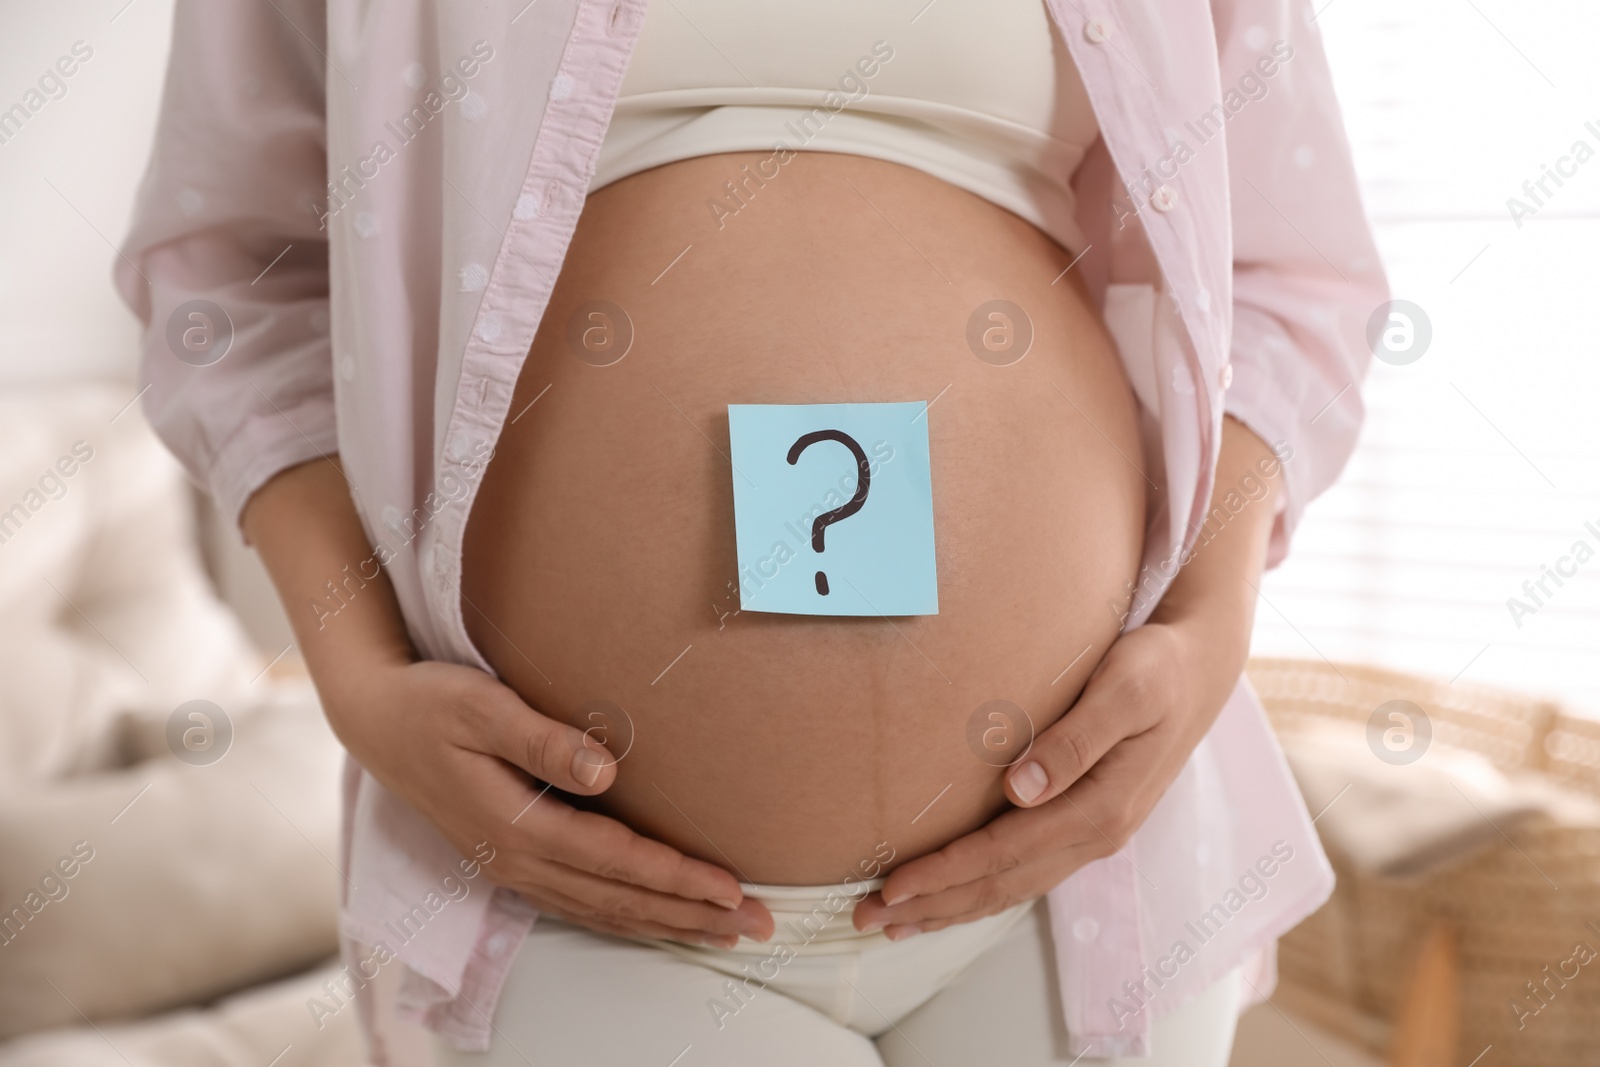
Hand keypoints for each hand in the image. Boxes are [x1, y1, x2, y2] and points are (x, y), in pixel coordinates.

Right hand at [241, 458, 772, 949]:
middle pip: (620, 899)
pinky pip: (583, 906)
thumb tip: (604, 770)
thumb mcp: (480, 706)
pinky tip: (659, 922)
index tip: (732, 887)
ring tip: (729, 932)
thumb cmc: (431, 704)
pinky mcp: (512, 862)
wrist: (375, 720)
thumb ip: (541, 738)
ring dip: (669, 924)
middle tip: (760, 926)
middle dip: (693, 915)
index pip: (615, 860)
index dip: (676, 877)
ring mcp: (513, 868)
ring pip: (605, 911)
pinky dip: (629, 919)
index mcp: (516, 825)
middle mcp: (517, 860)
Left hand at [852, 620, 1239, 936]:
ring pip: (1012, 887)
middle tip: (867, 919)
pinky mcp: (1086, 824)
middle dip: (933, 906)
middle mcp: (1096, 834)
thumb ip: (1076, 739)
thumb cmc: (1157, 669)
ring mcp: (1093, 835)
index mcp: (1101, 808)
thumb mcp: (1125, 689)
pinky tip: (952, 896)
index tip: (891, 886)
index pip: (1004, 852)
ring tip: (896, 924)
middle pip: (1001, 885)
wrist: (1199, 669)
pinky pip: (1025, 872)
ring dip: (952, 908)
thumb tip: (1020, 788)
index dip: (945, 873)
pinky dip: (982, 890)